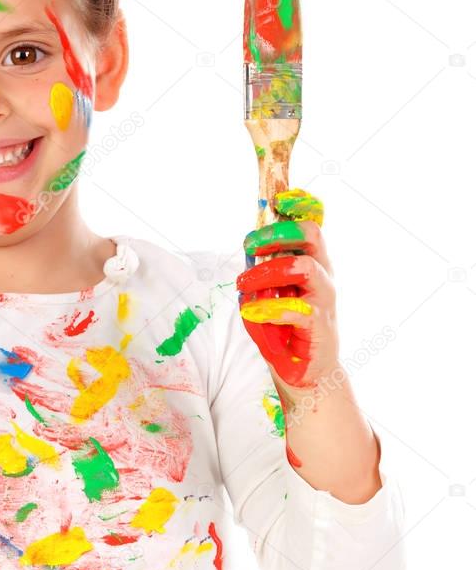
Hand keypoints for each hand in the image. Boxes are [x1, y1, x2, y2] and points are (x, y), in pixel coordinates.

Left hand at [235, 188, 337, 390]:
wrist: (303, 371)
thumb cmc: (283, 328)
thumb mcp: (267, 293)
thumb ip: (261, 269)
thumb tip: (249, 246)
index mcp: (310, 261)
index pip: (311, 223)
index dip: (301, 204)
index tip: (279, 198)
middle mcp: (322, 274)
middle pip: (312, 235)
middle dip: (278, 232)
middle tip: (249, 245)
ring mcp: (324, 298)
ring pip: (305, 266)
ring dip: (268, 271)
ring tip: (245, 284)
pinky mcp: (320, 325)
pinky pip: (298, 308)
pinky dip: (269, 308)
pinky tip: (252, 312)